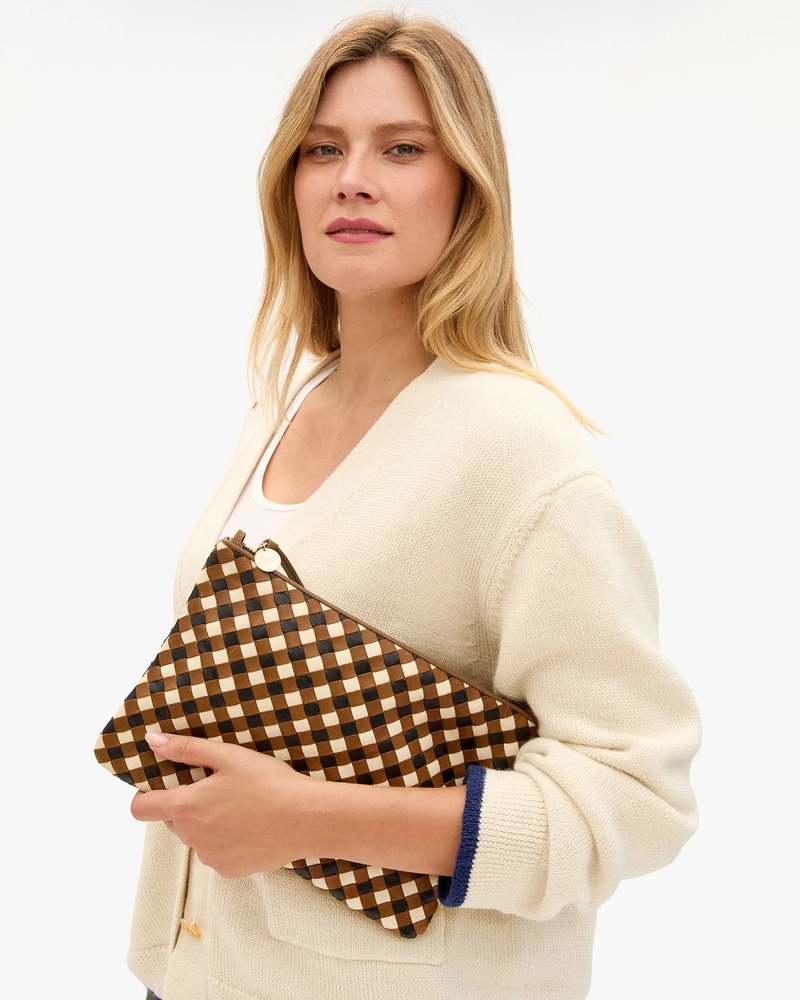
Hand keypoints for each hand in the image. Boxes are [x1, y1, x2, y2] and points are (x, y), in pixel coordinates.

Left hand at [130, 731, 313, 877]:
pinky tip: (252, 826)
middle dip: (188, 805)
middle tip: (219, 788)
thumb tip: (152, 741)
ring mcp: (210, 858)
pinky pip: (217, 853)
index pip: (141, 809)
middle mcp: (191, 838)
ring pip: (197, 837)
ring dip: (208, 824)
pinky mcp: (229, 870)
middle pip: (174, 820)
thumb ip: (186, 749)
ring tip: (242, 807)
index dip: (146, 795)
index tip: (164, 785)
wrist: (306, 819)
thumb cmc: (268, 783)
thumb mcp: (228, 757)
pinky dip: (227, 841)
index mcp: (186, 807)